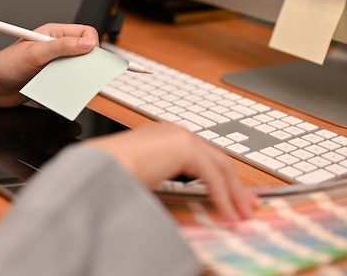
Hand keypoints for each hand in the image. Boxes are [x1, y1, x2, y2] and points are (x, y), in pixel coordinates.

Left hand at [0, 23, 97, 106]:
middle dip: (86, 62)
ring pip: (79, 69)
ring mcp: (55, 64)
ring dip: (76, 76)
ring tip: (64, 79)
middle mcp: (56, 47)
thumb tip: (87, 44)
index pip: (85, 33)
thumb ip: (62, 47)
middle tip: (80, 71)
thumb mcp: (36, 53)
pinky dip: (69, 87)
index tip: (88, 56)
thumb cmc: (7, 65)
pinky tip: (59, 88)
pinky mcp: (53, 78)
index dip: (90, 44)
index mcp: (54, 33)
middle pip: (85, 52)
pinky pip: (70, 82)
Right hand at [85, 122, 258, 221]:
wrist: (99, 167)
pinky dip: (222, 196)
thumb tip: (171, 204)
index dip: (220, 179)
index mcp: (163, 136)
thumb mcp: (141, 177)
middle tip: (247, 205)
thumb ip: (160, 182)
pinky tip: (225, 214)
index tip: (231, 197)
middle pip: (217, 160)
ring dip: (234, 193)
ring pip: (220, 166)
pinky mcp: (184, 146)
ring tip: (242, 214)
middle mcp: (174, 132)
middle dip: (236, 186)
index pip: (201, 157)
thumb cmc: (110, 173)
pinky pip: (213, 176)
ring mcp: (180, 136)